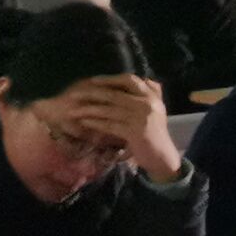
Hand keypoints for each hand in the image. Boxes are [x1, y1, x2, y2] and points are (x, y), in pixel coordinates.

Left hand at [63, 75, 183, 182]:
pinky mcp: (135, 132)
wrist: (163, 155)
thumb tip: (146, 79)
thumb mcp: (157, 110)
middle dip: (92, 93)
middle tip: (75, 94)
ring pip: (110, 110)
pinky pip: (110, 125)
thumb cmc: (156, 133)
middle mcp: (148, 103)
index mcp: (152, 96)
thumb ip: (152, 94)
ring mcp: (142, 117)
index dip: (111, 79)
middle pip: (115, 94)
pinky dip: (96, 123)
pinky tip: (84, 122)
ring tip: (73, 110)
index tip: (94, 80)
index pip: (130, 80)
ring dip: (89, 109)